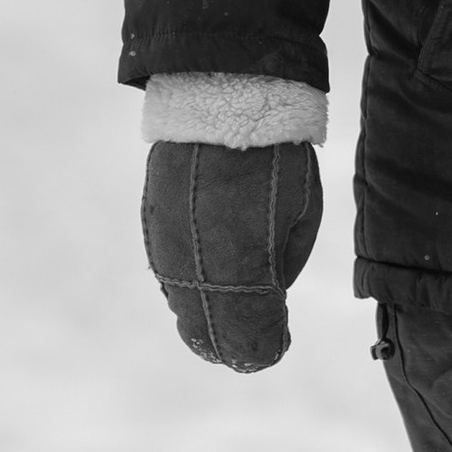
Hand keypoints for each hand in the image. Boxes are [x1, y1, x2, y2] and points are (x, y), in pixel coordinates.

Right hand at [143, 140, 320, 371]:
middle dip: (235, 344)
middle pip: (211, 332)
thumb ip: (281, 265)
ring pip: (183, 307)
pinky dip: (187, 287)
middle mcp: (196, 270)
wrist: (225, 102)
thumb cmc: (278, 160)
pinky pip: (168, 276)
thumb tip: (268, 293)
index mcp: (243, 271)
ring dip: (207, 317)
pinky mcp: (151, 228)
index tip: (278, 345)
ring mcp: (167, 250)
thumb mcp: (300, 217)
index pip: (251, 339)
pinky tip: (206, 288)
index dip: (266, 348)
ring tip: (229, 324)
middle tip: (255, 346)